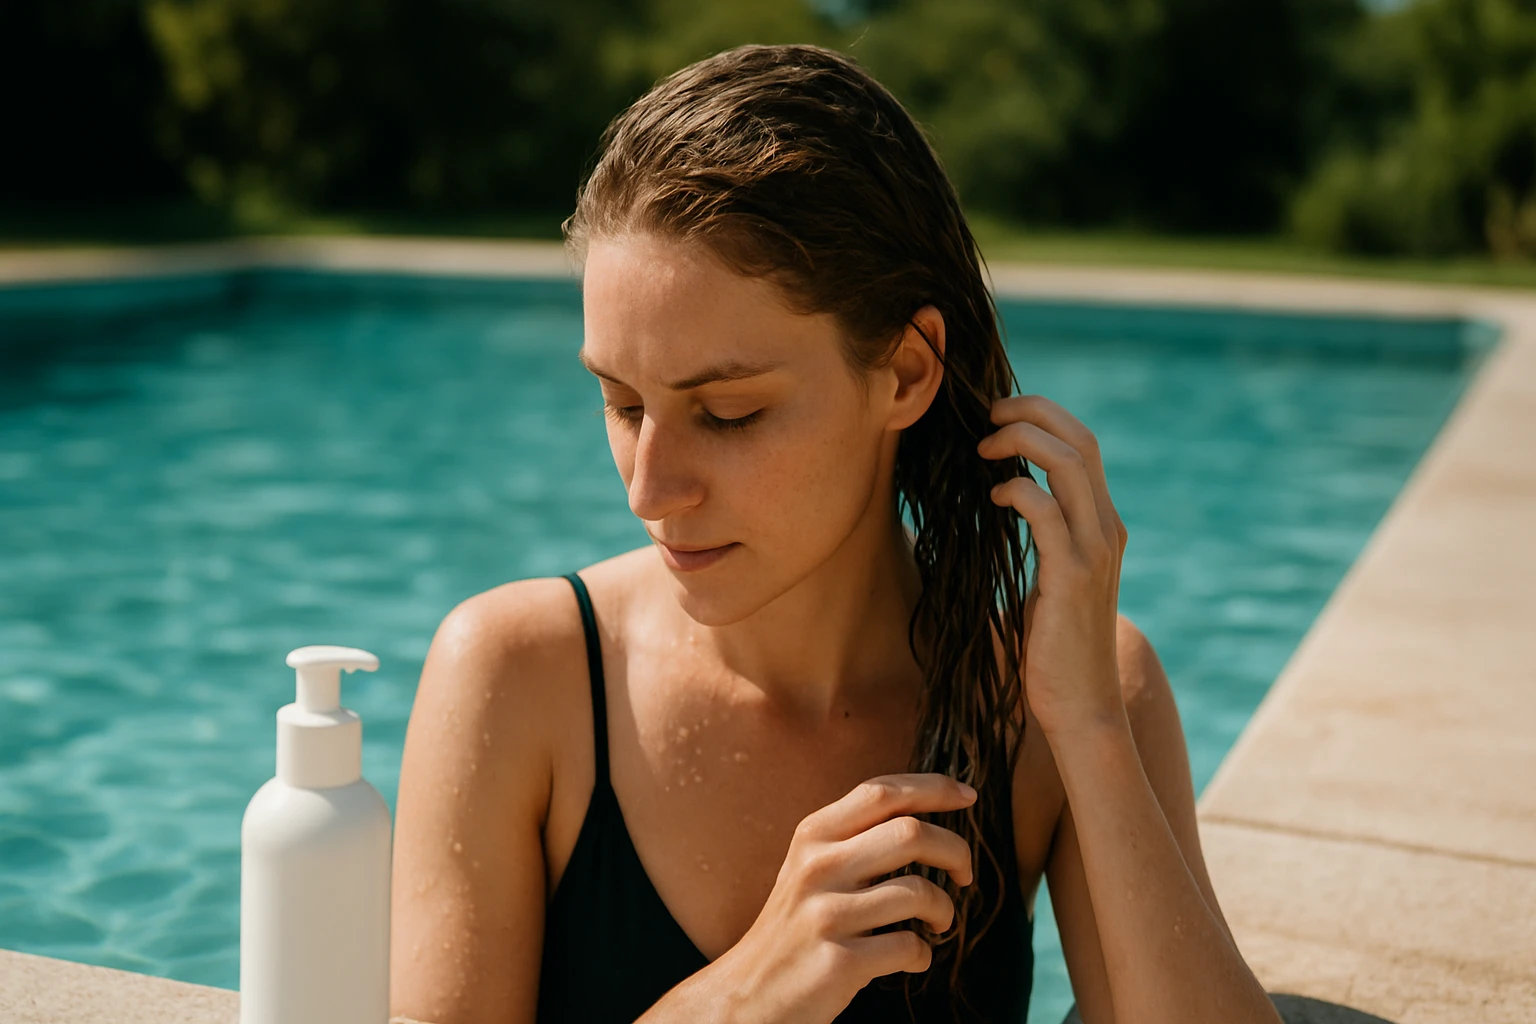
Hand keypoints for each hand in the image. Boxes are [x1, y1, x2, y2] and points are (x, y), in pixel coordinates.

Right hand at [711, 773, 976, 1023]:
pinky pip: (909, 946)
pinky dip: (923, 954)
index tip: (968, 795)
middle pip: (911, 833)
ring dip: (945, 910)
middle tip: (964, 873)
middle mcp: (817, 867)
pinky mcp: (839, 962)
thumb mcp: (811, 867)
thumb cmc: (795, 927)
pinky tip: (913, 958)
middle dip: (955, 850)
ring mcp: (826, 915)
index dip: (933, 788)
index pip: (882, 792)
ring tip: (939, 923)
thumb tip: (922, 810)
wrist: (748, 994)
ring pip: (919, 892)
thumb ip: (854, 836)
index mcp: (813, 835)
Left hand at [976, 394, 1128, 736]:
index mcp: (1103, 524)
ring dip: (1021, 441)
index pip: (1083, 443)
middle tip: (986, 414)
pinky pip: (1046, 510)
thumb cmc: (1055, 646)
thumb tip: (1009, 504)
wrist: (1082, 705)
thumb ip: (1045, 538)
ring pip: (1068, 463)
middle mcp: (1107, 528)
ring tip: (984, 447)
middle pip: (1080, 439)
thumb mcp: (1053, 579)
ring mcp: (1095, 549)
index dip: (1044, 415)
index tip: (1000, 415)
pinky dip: (1017, 490)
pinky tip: (994, 497)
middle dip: (1031, 412)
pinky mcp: (1074, 574)